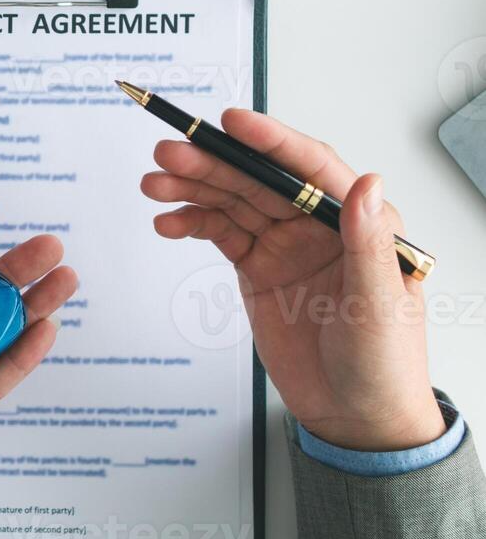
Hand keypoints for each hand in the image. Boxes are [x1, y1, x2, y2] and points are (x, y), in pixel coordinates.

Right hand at [141, 109, 444, 451]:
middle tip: (169, 153)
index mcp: (357, 222)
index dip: (270, 141)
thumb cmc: (384, 363)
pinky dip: (190, 223)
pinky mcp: (256, 268)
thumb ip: (367, 242)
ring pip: (231, 201)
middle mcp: (318, 225)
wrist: (355, 417)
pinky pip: (218, 233)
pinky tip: (167, 221)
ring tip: (154, 184)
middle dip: (211, 162)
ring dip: (191, 188)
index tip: (232, 122)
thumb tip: (367, 182)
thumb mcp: (380, 303)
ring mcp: (284, 245)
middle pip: (257, 180)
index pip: (310, 167)